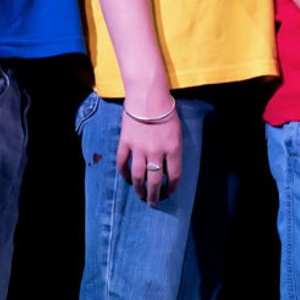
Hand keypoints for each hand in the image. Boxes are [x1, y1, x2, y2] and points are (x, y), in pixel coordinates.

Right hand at [116, 88, 182, 204]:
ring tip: (140, 194)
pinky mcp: (125, 143)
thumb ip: (173, 151)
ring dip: (139, 188)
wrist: (148, 97)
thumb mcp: (177, 133)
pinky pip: (123, 162)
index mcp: (173, 149)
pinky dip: (123, 172)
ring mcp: (139, 149)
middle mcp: (156, 152)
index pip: (174, 176)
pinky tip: (126, 177)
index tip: (169, 192)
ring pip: (138, 176)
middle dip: (154, 195)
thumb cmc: (166, 112)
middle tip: (153, 202)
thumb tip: (166, 168)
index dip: (171, 188)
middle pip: (154, 181)